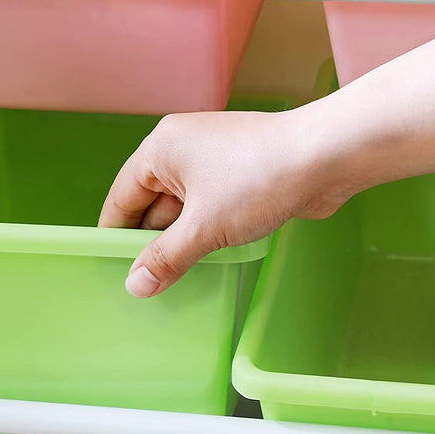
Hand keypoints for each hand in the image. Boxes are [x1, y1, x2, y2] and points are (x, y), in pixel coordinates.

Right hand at [98, 109, 349, 297]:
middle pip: (151, 200)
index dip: (114, 231)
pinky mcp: (238, 170)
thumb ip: (166, 257)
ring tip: (171, 276)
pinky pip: (207, 204)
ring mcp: (211, 158)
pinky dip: (202, 228)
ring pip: (181, 205)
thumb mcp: (204, 226)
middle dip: (149, 239)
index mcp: (161, 149)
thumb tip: (134, 286)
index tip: (108, 265)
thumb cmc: (257, 180)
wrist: (327, 156)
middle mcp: (181, 148)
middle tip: (143, 281)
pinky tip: (203, 257)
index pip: (123, 195)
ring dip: (179, 236)